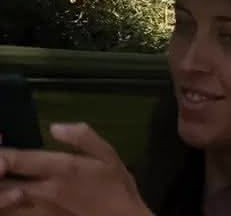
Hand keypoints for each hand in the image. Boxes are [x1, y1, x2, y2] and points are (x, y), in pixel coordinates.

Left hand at [0, 123, 151, 215]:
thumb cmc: (116, 187)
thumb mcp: (108, 154)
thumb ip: (83, 137)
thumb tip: (55, 126)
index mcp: (61, 169)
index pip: (20, 160)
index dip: (2, 154)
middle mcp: (46, 191)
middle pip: (6, 186)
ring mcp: (41, 211)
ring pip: (7, 205)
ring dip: (1, 194)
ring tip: (1, 183)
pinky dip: (9, 207)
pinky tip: (9, 199)